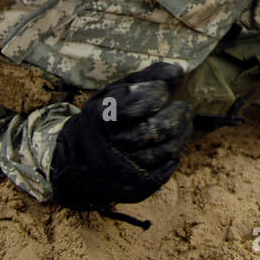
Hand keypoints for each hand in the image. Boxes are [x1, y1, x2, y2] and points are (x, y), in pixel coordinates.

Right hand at [50, 62, 194, 210]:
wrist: (78, 163)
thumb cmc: (102, 119)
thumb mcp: (113, 93)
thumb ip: (146, 78)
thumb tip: (178, 71)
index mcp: (100, 120)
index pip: (132, 106)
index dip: (154, 94)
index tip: (162, 89)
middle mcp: (109, 149)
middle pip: (154, 130)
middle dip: (176, 115)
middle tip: (181, 107)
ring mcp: (124, 172)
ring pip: (166, 150)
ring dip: (181, 132)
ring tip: (181, 122)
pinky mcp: (137, 188)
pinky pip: (167, 167)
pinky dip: (176, 151)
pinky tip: (173, 140)